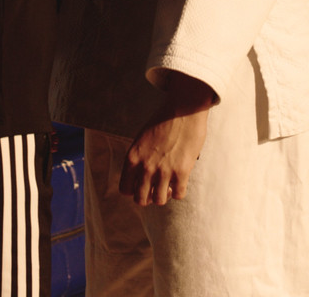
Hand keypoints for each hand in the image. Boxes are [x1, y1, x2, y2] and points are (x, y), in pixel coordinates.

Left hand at [119, 72, 213, 205]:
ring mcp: (163, 170)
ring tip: (170, 184)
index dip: (134, 190)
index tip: (144, 185)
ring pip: (159, 200)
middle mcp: (145, 166)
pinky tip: (181, 181)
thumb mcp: (143, 139)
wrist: (183, 109)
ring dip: (165, 195)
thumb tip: (142, 176)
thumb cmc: (164, 121)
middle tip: (157, 187)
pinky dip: (180, 191)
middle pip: (140, 199)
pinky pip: (178, 195)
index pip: (125, 189)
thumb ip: (140, 158)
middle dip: (148, 197)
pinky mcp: (181, 171)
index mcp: (133, 157)